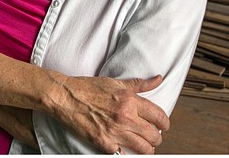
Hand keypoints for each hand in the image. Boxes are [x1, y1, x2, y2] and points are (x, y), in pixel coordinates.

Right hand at [51, 74, 167, 153]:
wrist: (64, 97)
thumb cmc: (87, 88)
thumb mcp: (115, 82)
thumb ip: (139, 84)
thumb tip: (158, 79)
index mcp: (129, 100)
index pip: (159, 117)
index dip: (164, 124)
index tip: (162, 125)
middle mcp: (125, 116)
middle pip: (154, 136)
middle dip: (156, 138)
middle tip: (152, 136)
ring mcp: (114, 131)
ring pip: (144, 149)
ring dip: (147, 149)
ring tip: (143, 145)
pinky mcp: (104, 143)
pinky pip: (124, 154)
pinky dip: (127, 153)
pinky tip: (125, 147)